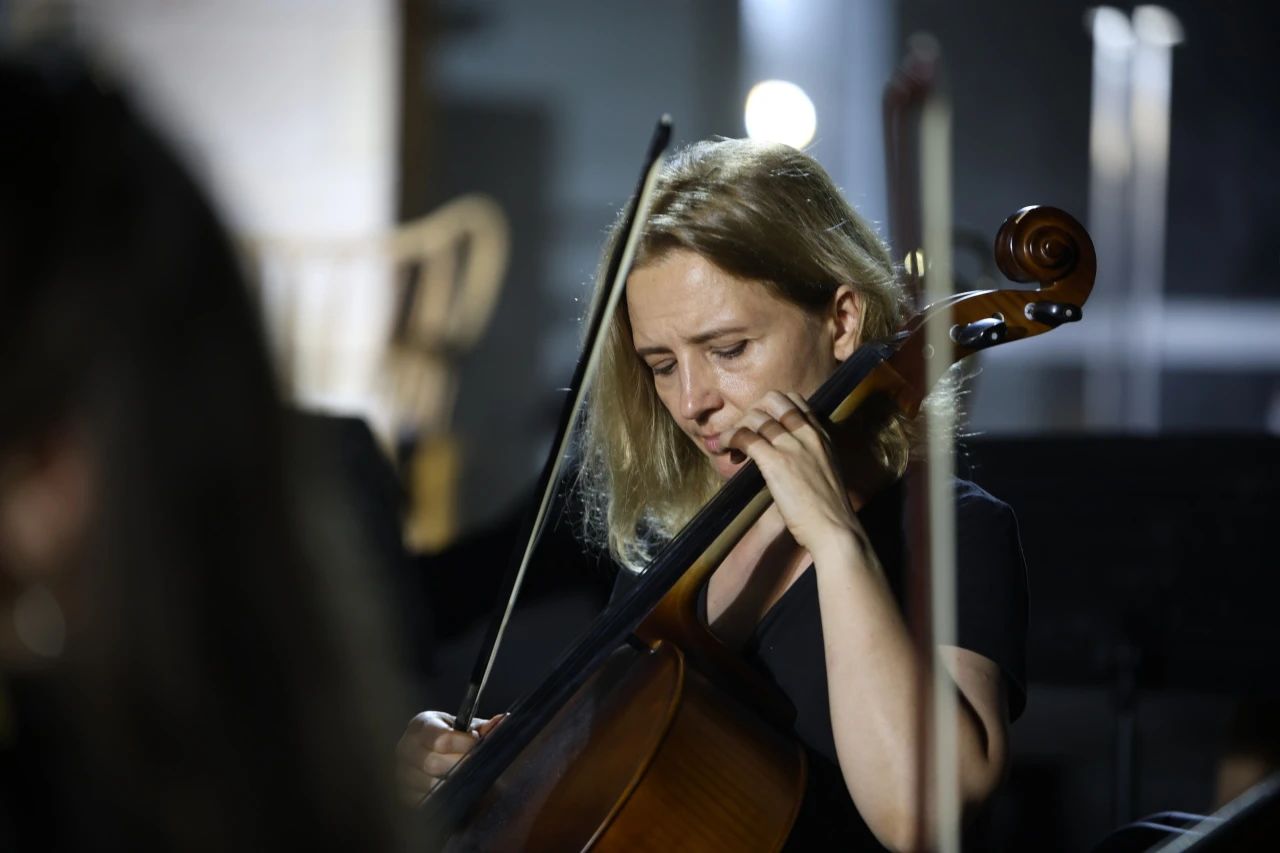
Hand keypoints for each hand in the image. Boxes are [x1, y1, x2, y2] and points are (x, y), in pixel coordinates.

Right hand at [395, 710, 506, 805]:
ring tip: (465, 777)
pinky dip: (442, 798)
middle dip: (460, 765)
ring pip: (429, 786)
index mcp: (421, 725)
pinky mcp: (403, 793)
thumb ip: (484, 727)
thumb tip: (503, 722)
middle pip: (433, 764)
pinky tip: (454, 791)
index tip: (478, 745)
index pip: (441, 738)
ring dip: (452, 784)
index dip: (465, 744)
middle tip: (475, 764)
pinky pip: (424, 801)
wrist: (428, 750)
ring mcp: (401, 772)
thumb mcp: (465, 728)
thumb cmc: (451, 737)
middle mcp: (406, 747)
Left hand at [720, 391, 861, 553]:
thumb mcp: (825, 471)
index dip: (772, 408)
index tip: (761, 426)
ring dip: (735, 428)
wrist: (834, 529)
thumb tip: (782, 454)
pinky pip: (745, 437)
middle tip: (743, 433)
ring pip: (755, 417)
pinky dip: (729, 439)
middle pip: (772, 399)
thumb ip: (808, 455)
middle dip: (752, 412)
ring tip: (728, 446)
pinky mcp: (776, 462)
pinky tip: (723, 448)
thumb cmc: (827, 510)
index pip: (795, 400)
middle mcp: (808, 434)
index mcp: (821, 435)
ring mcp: (792, 446)